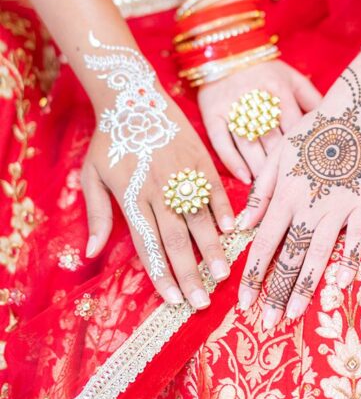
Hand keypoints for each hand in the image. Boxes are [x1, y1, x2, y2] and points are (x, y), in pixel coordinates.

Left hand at [81, 95, 233, 309]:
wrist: (133, 96)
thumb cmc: (111, 140)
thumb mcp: (92, 176)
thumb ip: (95, 215)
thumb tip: (91, 254)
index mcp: (132, 198)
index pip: (149, 246)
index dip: (162, 275)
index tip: (174, 300)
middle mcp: (158, 190)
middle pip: (176, 240)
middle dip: (190, 275)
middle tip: (203, 302)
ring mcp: (182, 174)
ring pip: (199, 219)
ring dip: (211, 249)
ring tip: (222, 274)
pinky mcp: (199, 159)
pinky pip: (214, 189)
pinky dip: (223, 210)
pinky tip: (231, 231)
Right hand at [198, 60, 321, 182]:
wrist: (224, 52)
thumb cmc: (264, 70)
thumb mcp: (292, 77)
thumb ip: (312, 98)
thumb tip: (332, 120)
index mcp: (279, 88)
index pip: (293, 124)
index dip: (301, 148)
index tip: (311, 169)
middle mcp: (256, 98)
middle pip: (271, 138)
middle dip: (281, 165)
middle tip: (291, 188)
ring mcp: (232, 107)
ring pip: (248, 144)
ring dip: (259, 168)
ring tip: (270, 190)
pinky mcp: (212, 114)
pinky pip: (222, 142)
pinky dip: (233, 162)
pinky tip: (245, 178)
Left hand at [237, 65, 360, 328]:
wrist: (354, 112)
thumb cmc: (311, 131)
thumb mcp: (276, 156)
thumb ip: (260, 193)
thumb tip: (241, 226)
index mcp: (284, 195)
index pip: (263, 244)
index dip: (252, 275)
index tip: (242, 302)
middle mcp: (308, 206)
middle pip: (288, 258)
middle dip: (275, 292)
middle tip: (265, 322)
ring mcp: (338, 208)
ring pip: (317, 256)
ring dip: (304, 289)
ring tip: (291, 315)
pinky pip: (355, 241)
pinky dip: (347, 264)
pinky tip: (339, 286)